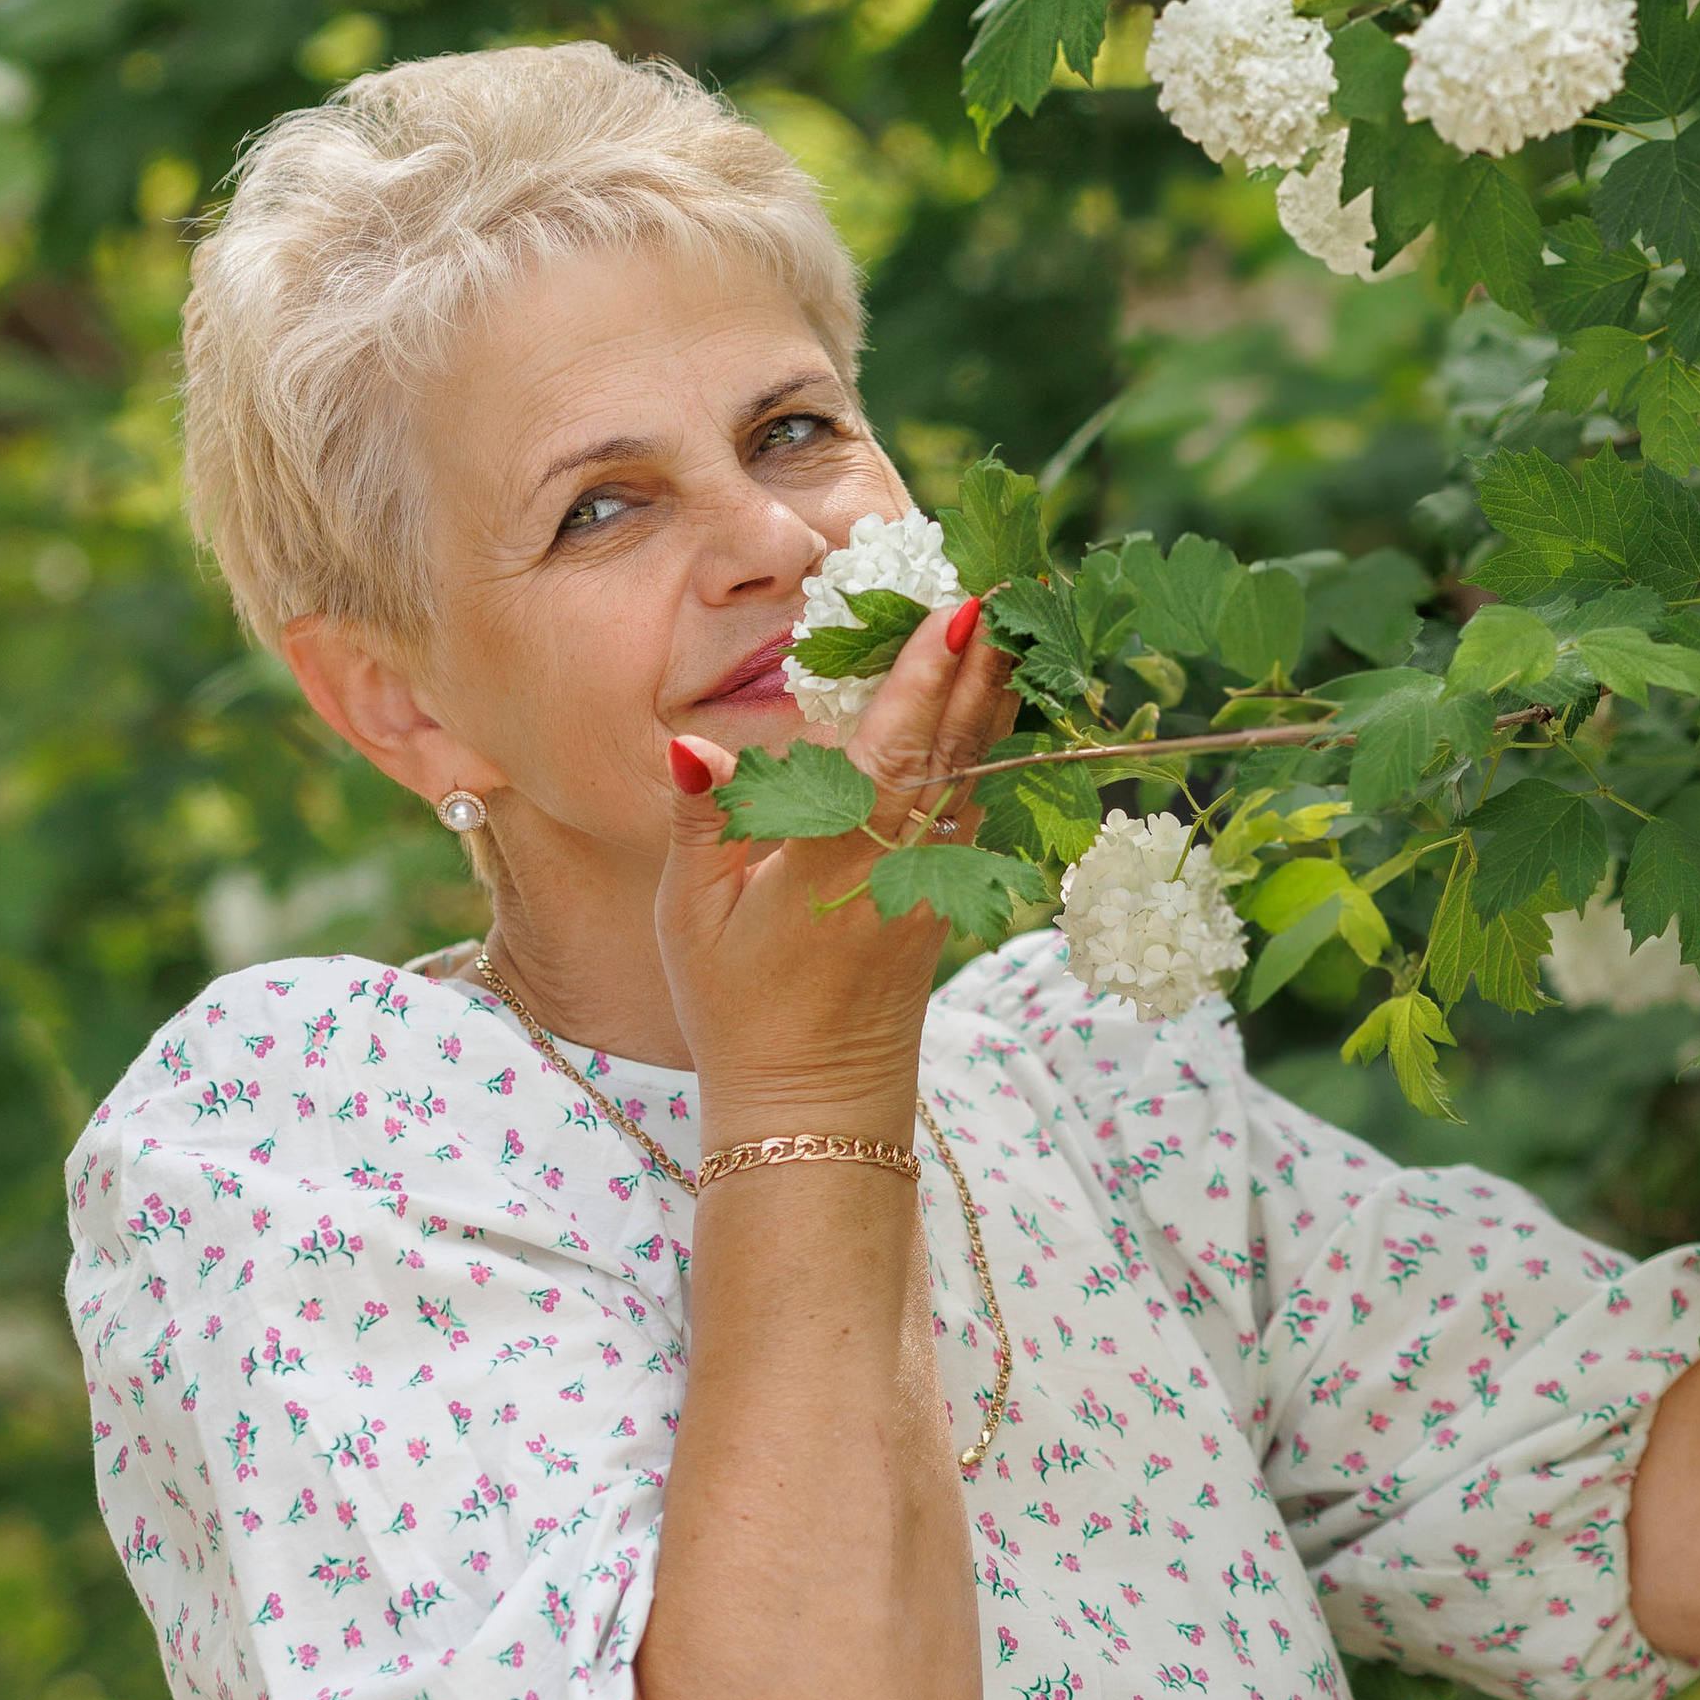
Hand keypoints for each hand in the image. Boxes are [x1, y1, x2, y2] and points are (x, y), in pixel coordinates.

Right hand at [655, 596, 1017, 1142]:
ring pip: (974, 778)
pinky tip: (994, 710)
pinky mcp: (946, 900)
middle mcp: (899, 868)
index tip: (956, 615)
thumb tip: (688, 744)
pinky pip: (972, 810)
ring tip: (1012, 629)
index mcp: (835, 864)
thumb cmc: (737, 1009)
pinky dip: (985, 752)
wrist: (813, 1106)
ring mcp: (933, 885)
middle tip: (1007, 594)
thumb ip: (703, 823)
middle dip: (980, 671)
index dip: (923, 683)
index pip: (889, 755)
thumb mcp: (693, 918)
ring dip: (993, 703)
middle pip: (952, 753)